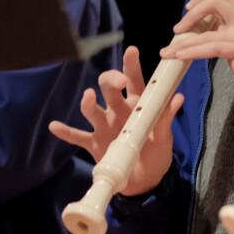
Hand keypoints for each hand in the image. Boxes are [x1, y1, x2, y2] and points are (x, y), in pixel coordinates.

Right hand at [48, 46, 183, 195]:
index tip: (131, 51)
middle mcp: (118, 111)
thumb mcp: (166, 138)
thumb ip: (167, 119)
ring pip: (92, 110)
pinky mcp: (94, 144)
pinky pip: (77, 136)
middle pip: (109, 89)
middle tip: (118, 82)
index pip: (134, 81)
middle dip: (110, 81)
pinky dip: (66, 132)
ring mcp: (104, 127)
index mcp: (138, 105)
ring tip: (88, 96)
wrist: (144, 182)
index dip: (132, 65)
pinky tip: (55, 126)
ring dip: (88, 103)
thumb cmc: (157, 154)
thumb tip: (178, 98)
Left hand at [167, 0, 233, 101]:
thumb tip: (202, 35)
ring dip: (184, 42)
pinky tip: (181, 56)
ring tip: (168, 51)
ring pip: (209, 32)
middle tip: (177, 29)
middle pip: (215, 0)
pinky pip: (214, 47)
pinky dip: (194, 51)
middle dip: (191, 13)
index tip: (186, 11)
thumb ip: (225, 37)